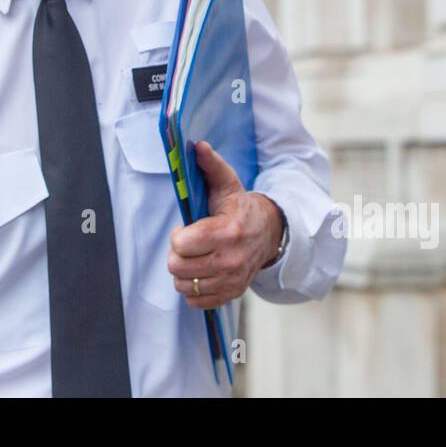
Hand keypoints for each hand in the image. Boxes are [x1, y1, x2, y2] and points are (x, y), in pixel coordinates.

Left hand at [166, 141, 282, 309]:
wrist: (268, 234)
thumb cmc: (240, 208)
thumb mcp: (227, 184)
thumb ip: (210, 165)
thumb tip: (197, 146)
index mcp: (228, 232)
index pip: (182, 244)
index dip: (178, 236)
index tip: (187, 229)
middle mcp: (231, 260)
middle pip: (178, 267)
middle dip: (177, 254)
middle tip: (190, 244)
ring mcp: (231, 281)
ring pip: (184, 286)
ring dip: (183, 272)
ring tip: (195, 257)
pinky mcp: (231, 295)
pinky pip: (195, 301)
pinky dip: (193, 289)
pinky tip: (202, 272)